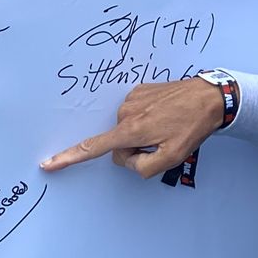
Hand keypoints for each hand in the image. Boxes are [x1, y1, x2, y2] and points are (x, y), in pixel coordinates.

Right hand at [39, 78, 229, 180]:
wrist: (209, 96)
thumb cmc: (192, 127)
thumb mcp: (172, 157)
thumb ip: (143, 168)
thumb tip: (127, 160)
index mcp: (131, 130)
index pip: (92, 148)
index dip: (69, 158)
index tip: (48, 163)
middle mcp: (126, 113)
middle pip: (119, 144)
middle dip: (136, 150)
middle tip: (164, 143)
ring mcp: (132, 99)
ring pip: (127, 130)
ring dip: (143, 134)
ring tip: (169, 126)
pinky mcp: (139, 90)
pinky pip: (135, 115)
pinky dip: (147, 120)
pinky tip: (166, 115)